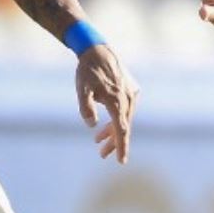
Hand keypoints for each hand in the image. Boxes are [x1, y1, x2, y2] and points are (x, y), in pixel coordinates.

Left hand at [75, 43, 138, 162]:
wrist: (98, 50)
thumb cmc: (87, 70)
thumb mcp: (81, 89)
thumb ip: (86, 108)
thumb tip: (92, 125)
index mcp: (117, 101)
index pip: (121, 130)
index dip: (121, 147)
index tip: (122, 161)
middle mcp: (128, 99)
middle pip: (123, 127)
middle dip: (114, 142)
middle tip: (101, 154)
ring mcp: (131, 93)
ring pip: (125, 118)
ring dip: (113, 130)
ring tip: (99, 140)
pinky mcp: (131, 89)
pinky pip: (126, 108)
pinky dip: (118, 117)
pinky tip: (108, 122)